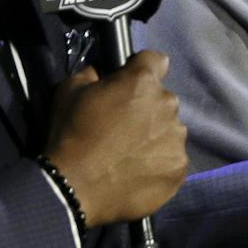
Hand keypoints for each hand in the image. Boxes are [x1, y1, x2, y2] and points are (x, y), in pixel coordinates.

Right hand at [43, 51, 188, 226]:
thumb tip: (100, 75)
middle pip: (162, 99)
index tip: (127, 85)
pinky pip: (173, 159)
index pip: (155, 60)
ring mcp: (177, 139)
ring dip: (155, 136)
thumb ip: (91, 74)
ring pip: (170, 130)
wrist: (75, 187)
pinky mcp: (179, 168)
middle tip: (123, 128)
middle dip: (147, 108)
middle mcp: (167, 105)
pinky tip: (138, 174)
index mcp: (143, 81)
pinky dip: (159, 164)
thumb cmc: (70, 135)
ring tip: (130, 156)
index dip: (139, 70)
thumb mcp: (68, 91)